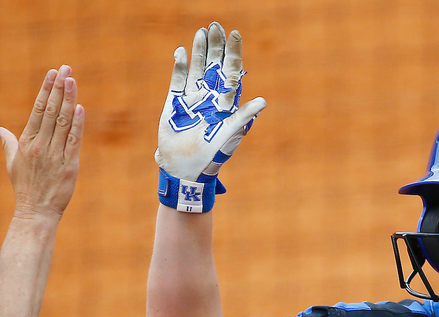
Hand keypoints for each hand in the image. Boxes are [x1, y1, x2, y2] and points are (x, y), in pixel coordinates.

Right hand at [0, 66, 83, 220]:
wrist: (36, 212)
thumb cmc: (25, 187)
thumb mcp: (12, 162)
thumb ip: (8, 141)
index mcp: (26, 142)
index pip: (37, 110)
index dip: (45, 90)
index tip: (52, 73)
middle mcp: (39, 145)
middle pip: (50, 111)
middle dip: (58, 88)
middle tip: (65, 68)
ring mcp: (54, 155)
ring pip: (62, 122)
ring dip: (68, 100)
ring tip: (72, 80)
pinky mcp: (69, 166)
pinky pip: (74, 141)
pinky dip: (77, 124)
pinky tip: (79, 108)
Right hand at [155, 22, 265, 211]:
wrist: (186, 167)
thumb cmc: (213, 154)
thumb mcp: (231, 134)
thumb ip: (244, 116)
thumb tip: (263, 101)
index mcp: (226, 102)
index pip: (231, 72)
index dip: (233, 53)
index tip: (235, 34)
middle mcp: (211, 97)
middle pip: (214, 65)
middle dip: (216, 46)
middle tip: (216, 26)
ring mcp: (193, 98)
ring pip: (197, 68)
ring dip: (200, 51)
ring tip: (202, 31)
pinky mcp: (175, 103)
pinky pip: (178, 80)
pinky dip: (180, 66)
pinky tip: (182, 52)